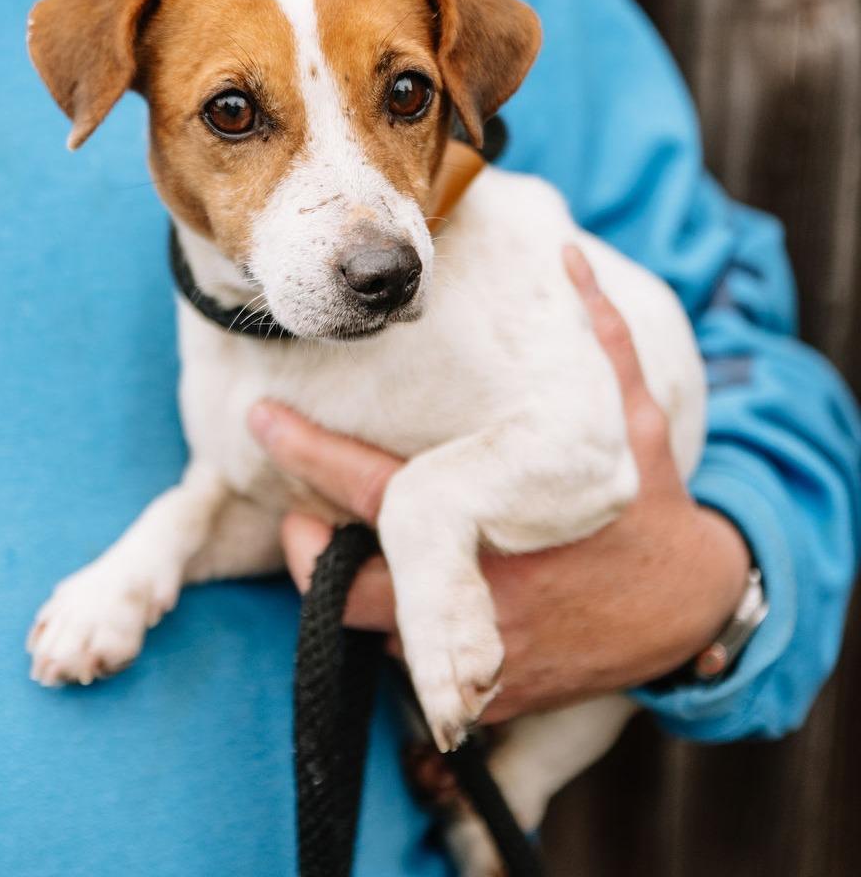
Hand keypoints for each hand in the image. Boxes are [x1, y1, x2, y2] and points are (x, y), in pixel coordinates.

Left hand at [247, 246, 749, 719]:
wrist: (694, 614)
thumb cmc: (651, 510)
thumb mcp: (631, 419)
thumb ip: (598, 336)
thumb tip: (568, 258)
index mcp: (487, 519)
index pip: (369, 485)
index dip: (306, 450)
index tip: (260, 418)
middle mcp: (473, 592)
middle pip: (345, 584)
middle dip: (306, 550)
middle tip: (295, 515)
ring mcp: (480, 653)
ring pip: (379, 628)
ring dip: (358, 589)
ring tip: (350, 550)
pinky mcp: (491, 695)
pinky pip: (422, 668)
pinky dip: (410, 632)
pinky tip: (417, 599)